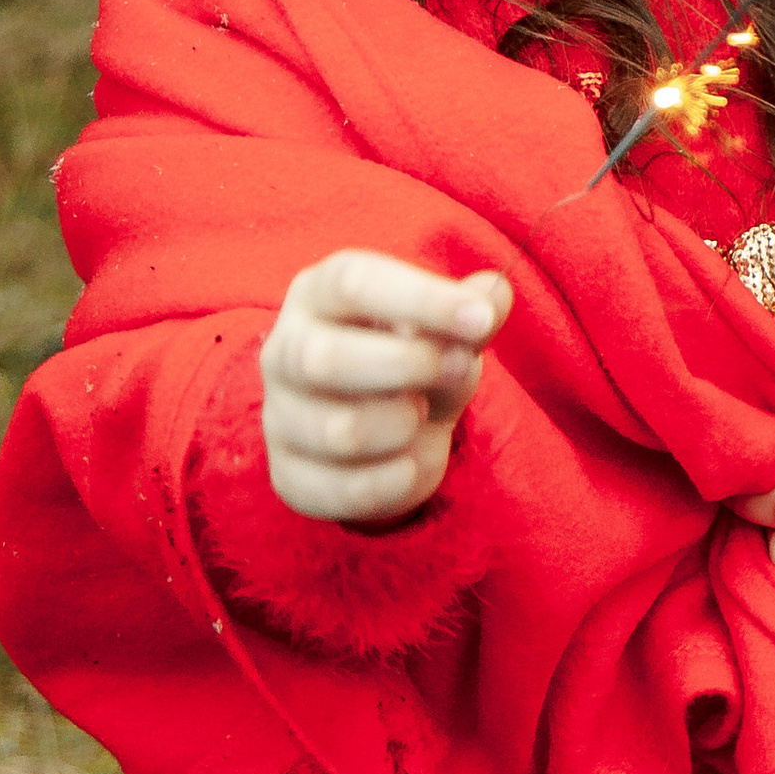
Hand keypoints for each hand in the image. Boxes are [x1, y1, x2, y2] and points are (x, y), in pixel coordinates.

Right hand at [261, 252, 513, 524]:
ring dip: (403, 425)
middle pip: (326, 358)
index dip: (420, 300)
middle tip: (459, 368)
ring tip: (421, 415)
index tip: (479, 319)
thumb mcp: (450, 331)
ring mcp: (279, 417)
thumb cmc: (418, 362)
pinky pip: (344, 489)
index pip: (353, 284)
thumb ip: (473, 312)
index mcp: (318, 294)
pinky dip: (395, 480)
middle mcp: (284, 350)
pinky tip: (411, 461)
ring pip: (339, 431)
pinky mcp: (290, 476)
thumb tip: (495, 290)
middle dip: (410, 365)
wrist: (392, 433)